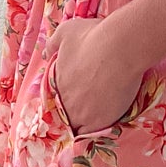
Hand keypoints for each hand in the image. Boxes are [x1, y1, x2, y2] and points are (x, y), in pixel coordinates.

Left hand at [49, 16, 143, 136]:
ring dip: (83, 124)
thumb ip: (53, 44)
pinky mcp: (100, 121)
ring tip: (93, 121)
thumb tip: (45, 53)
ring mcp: (82, 114)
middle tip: (86, 109)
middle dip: (72, 113)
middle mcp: (66, 101)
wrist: (120, 48)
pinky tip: (101, 127)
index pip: (55, 99)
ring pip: (77, 127)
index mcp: (57, 82)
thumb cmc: (93, 37)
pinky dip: (95, 132)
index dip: (64, 99)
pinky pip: (92, 134)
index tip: (74, 97)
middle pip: (65, 114)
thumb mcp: (66, 32)